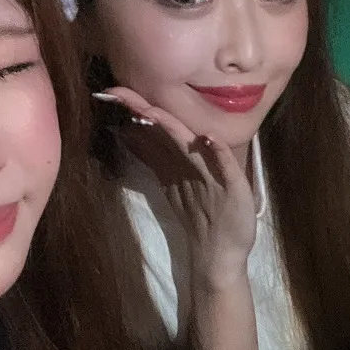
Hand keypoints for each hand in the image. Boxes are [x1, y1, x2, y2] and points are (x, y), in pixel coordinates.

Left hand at [97, 86, 257, 279]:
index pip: (169, 130)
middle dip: (138, 110)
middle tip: (114, 92)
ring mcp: (178, 180)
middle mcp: (182, 168)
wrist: (218, 256)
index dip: (149, 111)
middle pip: (160, 133)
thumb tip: (205, 136)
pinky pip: (159, 164)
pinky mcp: (175, 191)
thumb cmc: (232, 223)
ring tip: (121, 108)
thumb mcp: (235, 191)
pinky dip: (145, 150)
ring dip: (141, 127)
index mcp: (195, 164)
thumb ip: (222, 161)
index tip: (124, 95)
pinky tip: (134, 139)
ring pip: (158, 147)